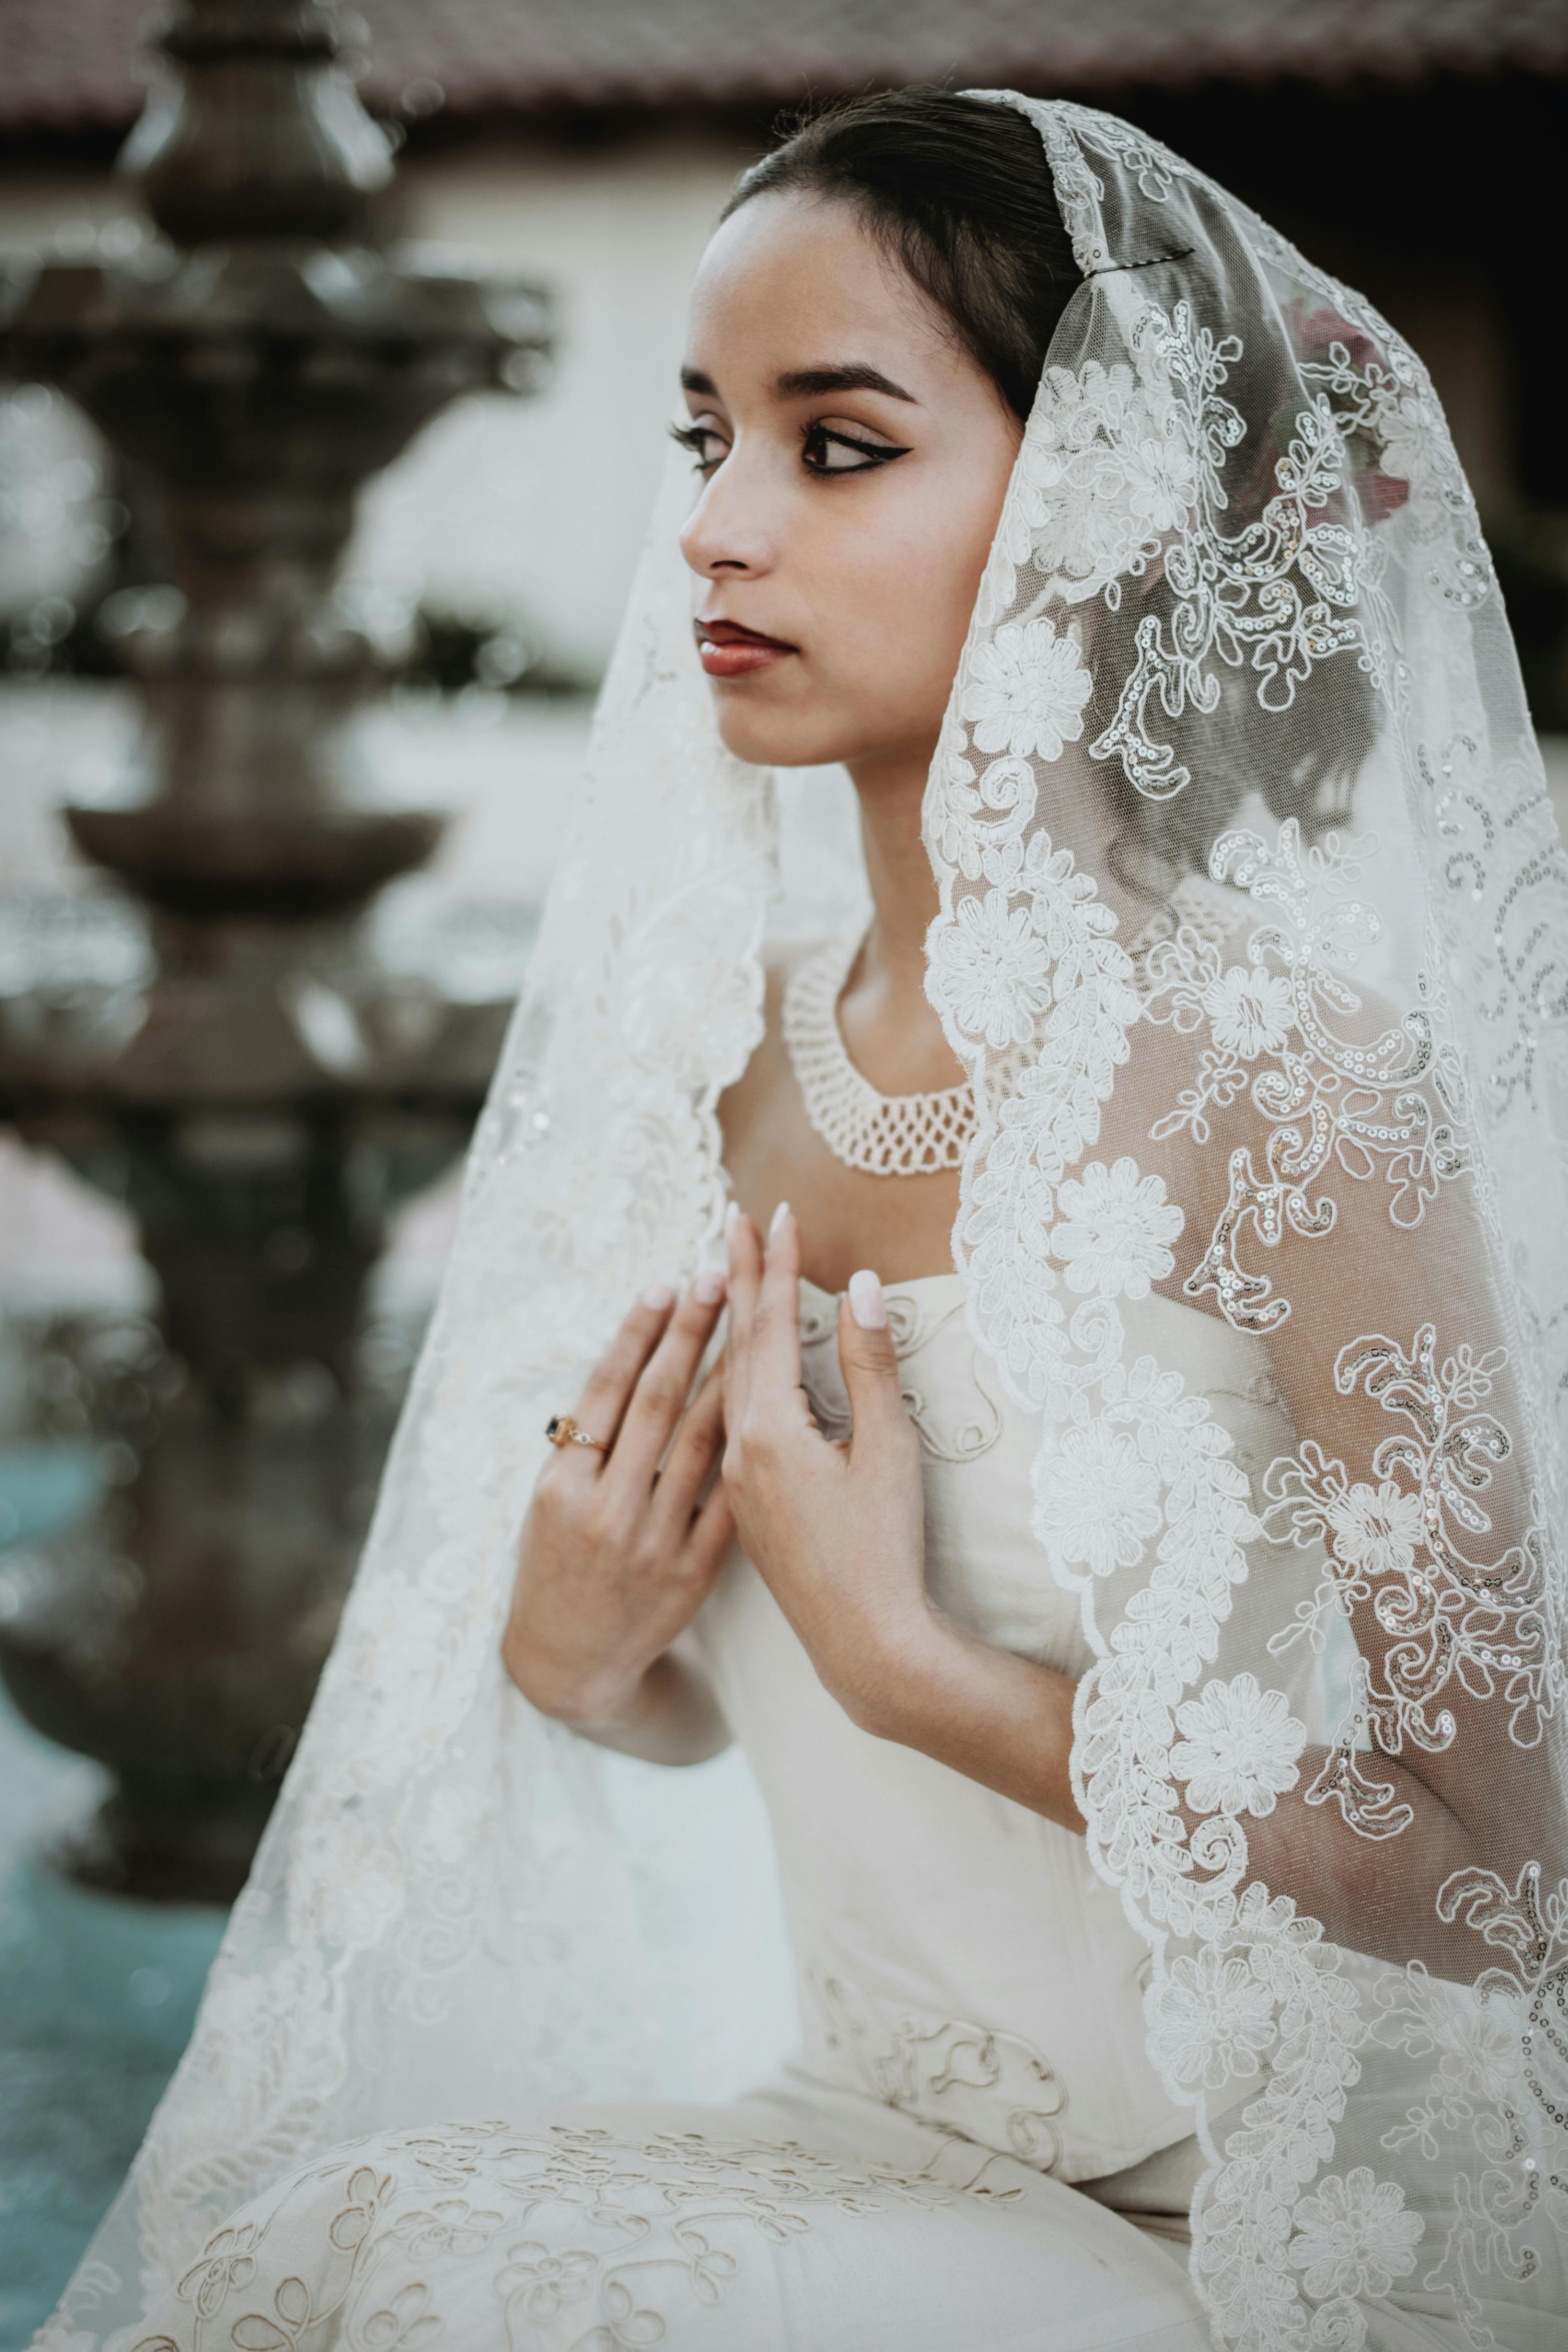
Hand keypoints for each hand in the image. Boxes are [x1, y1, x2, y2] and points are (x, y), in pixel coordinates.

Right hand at [504, 1274, 734, 1735]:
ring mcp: (651, 1542)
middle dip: (687, 1333)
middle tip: (718, 1273)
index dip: (636, 1332)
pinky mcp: (691, 1573)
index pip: (604, 1391)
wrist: (571, 1663)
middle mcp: (604, 1511)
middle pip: (654, 1402)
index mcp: (560, 1488)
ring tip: (750, 1320)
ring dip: (726, 1374)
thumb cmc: (556, 1567)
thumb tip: (628, 1361)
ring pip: (699, 1441)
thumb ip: (582, 1442)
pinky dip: (748, 1449)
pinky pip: (728, 1499)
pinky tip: (771, 1405)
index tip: (667, 1281)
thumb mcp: (548, 1503)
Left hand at [721, 1204, 937, 1731]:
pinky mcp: (745, 1504)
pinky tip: (735, 1366)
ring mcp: (738, 1479)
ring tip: (727, 1274)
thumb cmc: (886, 1549)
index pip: (773, 1325)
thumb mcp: (889, 1449)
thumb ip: (873, 1365)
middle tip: (736, 1220)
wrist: (864, 1643)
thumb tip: (862, 1286)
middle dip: (741, 1277)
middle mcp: (741, 1449)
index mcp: (771, 1431)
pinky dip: (733, 1376)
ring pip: (727, 1383)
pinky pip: (728, 1420)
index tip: (777, 1213)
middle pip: (738, 1345)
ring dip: (731, 1324)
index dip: (778, 1265)